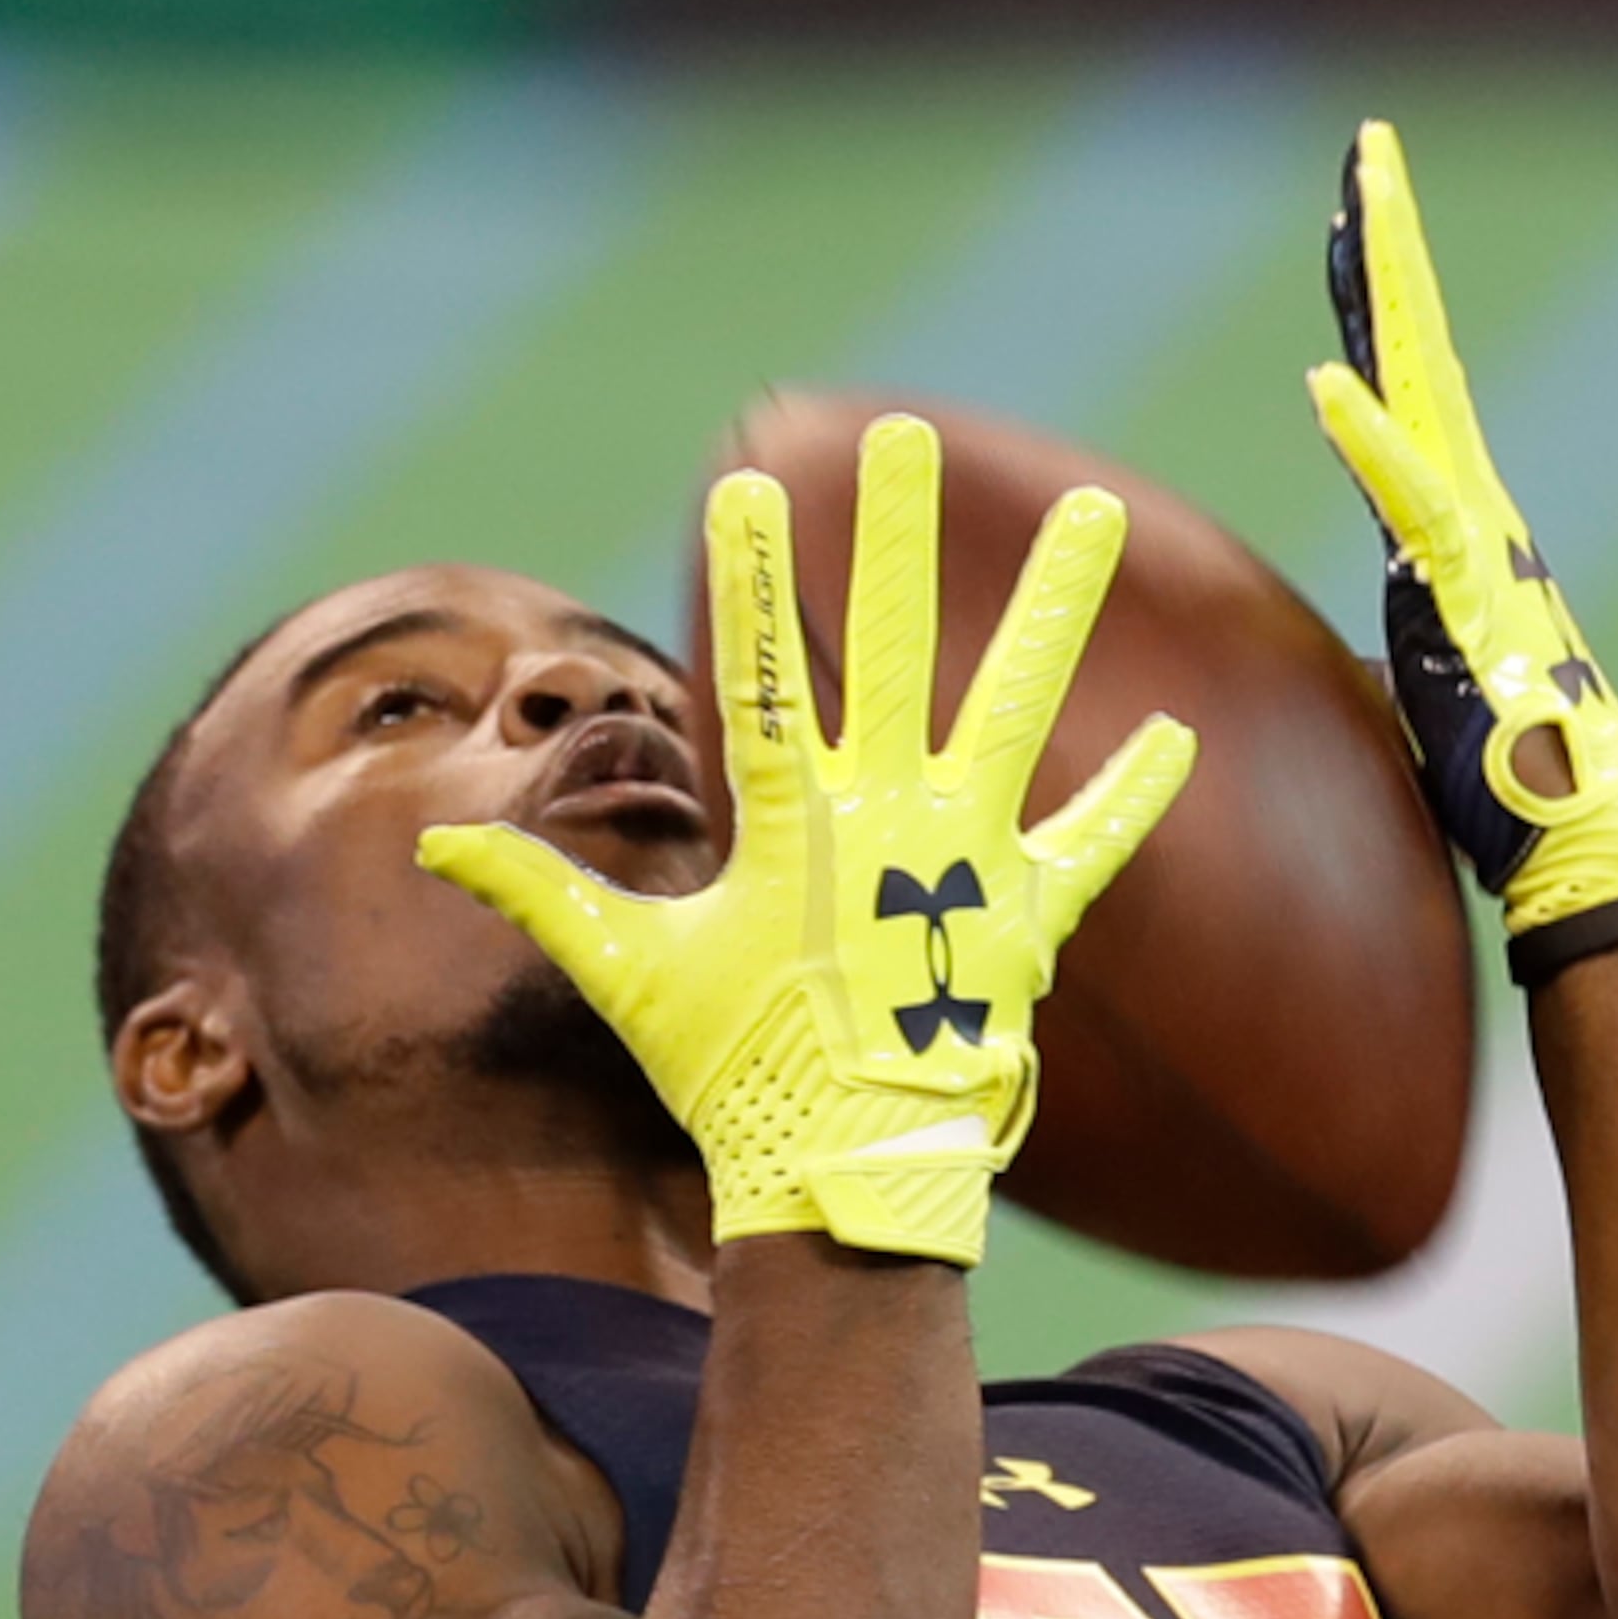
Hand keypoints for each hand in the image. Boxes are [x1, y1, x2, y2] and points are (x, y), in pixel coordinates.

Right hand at [419, 412, 1191, 1264]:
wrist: (847, 1181)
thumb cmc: (733, 1080)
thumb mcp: (630, 978)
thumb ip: (541, 896)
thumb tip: (436, 848)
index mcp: (785, 824)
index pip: (760, 673)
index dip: (751, 578)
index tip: (746, 482)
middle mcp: (884, 819)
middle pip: (894, 648)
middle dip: (891, 535)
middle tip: (901, 437)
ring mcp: (963, 862)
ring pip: (1013, 708)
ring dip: (1050, 608)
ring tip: (1095, 514)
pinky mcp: (1024, 921)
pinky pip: (1092, 844)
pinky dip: (1131, 794)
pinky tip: (1181, 733)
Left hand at [1308, 120, 1617, 959]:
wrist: (1583, 841)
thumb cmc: (1518, 789)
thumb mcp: (1434, 700)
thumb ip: (1414, 658)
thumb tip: (1384, 674)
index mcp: (1461, 530)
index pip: (1410, 392)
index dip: (1379, 305)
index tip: (1353, 221)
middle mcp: (1474, 512)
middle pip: (1420, 354)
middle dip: (1390, 249)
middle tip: (1366, 148)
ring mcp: (1473, 542)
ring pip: (1420, 392)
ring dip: (1384, 294)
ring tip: (1354, 200)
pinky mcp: (1464, 593)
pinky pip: (1408, 502)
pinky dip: (1366, 442)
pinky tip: (1325, 380)